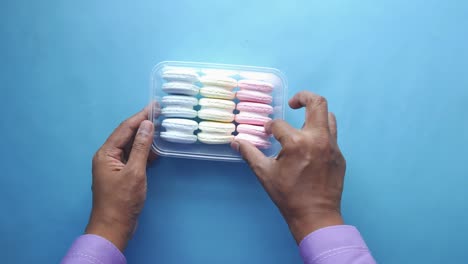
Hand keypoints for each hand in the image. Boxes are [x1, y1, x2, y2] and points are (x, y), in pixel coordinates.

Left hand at [85, 107, 154, 250]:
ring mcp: (114, 166)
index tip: (154, 105)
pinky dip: (144, 152)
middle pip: (126, 135)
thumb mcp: (135, 172)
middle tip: (160, 113)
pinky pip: (133, 157)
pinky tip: (155, 149)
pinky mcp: (122, 175)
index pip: (125, 128)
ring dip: (144, 138)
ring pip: (130, 146)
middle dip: (143, 124)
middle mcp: (108, 156)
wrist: (114, 227)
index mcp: (106, 153)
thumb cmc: (122, 201)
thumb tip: (147, 125)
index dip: (140, 116)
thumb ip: (141, 147)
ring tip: (161, 127)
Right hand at [232, 91, 345, 243]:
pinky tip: (310, 146)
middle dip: (304, 97)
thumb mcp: (264, 173)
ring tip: (303, 122)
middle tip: (293, 103)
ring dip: (315, 115)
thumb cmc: (288, 195)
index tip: (268, 133)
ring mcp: (332, 146)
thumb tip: (235, 141)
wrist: (315, 216)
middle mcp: (317, 139)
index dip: (270, 127)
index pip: (280, 125)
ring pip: (329, 117)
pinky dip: (320, 134)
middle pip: (318, 103)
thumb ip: (250, 153)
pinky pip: (331, 136)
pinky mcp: (339, 156)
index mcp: (297, 143)